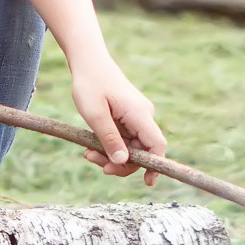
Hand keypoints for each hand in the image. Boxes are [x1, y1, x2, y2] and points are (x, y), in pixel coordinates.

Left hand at [69, 60, 164, 185]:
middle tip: (94, 162)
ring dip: (111, 155)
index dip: (155, 165)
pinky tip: (92, 146)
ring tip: (88, 153)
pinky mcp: (128, 116)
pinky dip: (110, 145)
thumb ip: (109, 139)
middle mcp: (143, 116)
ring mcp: (137, 116)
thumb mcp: (95, 115)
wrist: (88, 61)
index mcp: (139, 114)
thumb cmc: (90, 84)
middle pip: (142, 150)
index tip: (148, 183)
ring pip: (131, 146)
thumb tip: (123, 162)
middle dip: (120, 162)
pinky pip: (125, 138)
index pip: (157, 145)